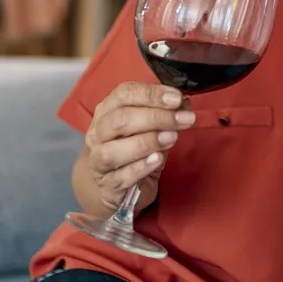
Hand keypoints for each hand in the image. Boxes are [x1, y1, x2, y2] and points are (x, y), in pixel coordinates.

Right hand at [85, 82, 195, 214]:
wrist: (120, 187)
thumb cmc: (136, 150)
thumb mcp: (151, 128)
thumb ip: (166, 115)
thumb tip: (184, 105)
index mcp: (107, 111)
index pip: (124, 94)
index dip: (151, 94)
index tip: (177, 99)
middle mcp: (98, 134)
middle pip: (121, 120)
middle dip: (156, 117)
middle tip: (184, 120)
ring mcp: (98, 161)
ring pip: (114, 150)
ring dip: (147, 141)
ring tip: (172, 138)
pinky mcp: (107, 186)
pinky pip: (121, 177)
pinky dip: (141, 167)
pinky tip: (158, 159)